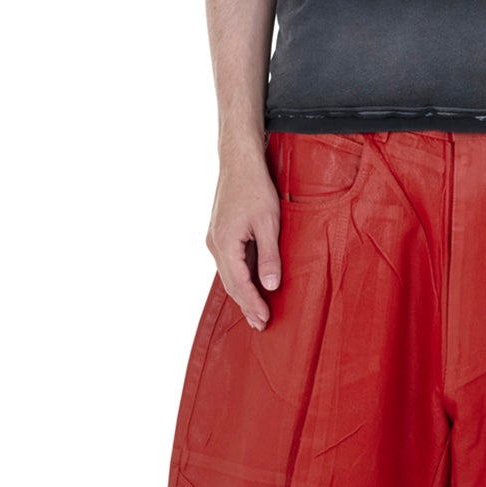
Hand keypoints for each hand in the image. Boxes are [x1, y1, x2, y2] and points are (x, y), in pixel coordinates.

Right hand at [206, 152, 282, 329]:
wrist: (239, 161)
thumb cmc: (255, 188)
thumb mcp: (269, 223)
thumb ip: (269, 256)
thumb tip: (270, 286)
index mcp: (225, 243)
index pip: (239, 283)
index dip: (252, 304)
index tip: (264, 320)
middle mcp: (215, 244)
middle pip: (230, 283)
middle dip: (246, 305)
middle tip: (260, 325)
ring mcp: (215, 239)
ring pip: (228, 274)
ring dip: (242, 293)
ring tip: (256, 311)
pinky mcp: (220, 233)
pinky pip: (229, 262)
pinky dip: (239, 277)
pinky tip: (250, 284)